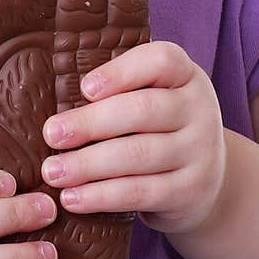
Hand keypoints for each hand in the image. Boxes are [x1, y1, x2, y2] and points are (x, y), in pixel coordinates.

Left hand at [40, 41, 226, 234]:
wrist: (208, 183)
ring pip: (138, 155)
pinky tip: (73, 198)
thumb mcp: (156, 97)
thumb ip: (121, 90)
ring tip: (53, 171)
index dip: (121, 72)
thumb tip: (56, 98)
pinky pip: (140, 193)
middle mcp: (199, 110)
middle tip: (51, 134)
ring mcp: (199, 152)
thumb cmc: (161, 128)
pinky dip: (101, 196)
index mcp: (187, 75)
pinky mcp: (190, 191)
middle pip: (142, 110)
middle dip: (90, 123)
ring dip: (88, 164)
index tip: (84, 88)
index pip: (161, 61)